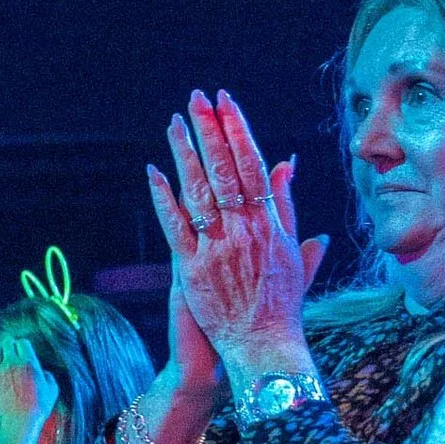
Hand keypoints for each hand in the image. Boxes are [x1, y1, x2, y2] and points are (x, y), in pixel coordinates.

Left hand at [0, 330, 59, 443]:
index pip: (22, 342)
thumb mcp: (52, 390)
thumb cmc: (39, 407)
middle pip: (6, 341)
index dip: (23, 346)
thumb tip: (42, 372)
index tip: (24, 352)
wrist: (21, 421)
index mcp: (29, 362)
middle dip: (10, 345)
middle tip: (12, 352)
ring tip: (2, 360)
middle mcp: (13, 363)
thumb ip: (48, 376)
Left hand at [146, 94, 327, 378]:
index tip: (225, 102)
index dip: (237, 130)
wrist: (264, 345)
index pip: (253, 165)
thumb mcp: (292, 250)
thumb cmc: (282, 301)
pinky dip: (163, 198)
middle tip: (196, 98)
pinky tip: (152, 171)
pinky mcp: (191, 269)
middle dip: (209, 130)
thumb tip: (287, 163)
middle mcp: (244, 231)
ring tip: (174, 122)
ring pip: (198, 191)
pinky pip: (175, 227)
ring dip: (184, 154)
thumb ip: (287, 205)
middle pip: (225, 170)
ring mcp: (216, 249)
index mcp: (270, 224)